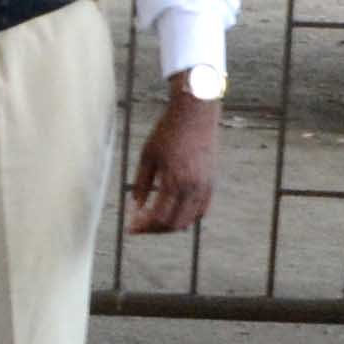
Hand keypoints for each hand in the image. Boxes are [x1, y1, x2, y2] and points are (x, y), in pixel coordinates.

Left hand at [127, 88, 218, 233]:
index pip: (159, 217)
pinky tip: (175, 214)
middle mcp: (193, 187)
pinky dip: (188, 217)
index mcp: (174, 180)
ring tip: (155, 222)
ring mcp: (206, 186)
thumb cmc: (167, 131)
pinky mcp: (212, 181)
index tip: (130, 227)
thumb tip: (136, 206)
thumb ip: (141, 183)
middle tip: (140, 227)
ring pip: (189, 219)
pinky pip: (202, 210)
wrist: (195, 113)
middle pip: (174, 223)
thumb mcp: (147, 156)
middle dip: (155, 229)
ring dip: (171, 225)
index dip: (143, 226)